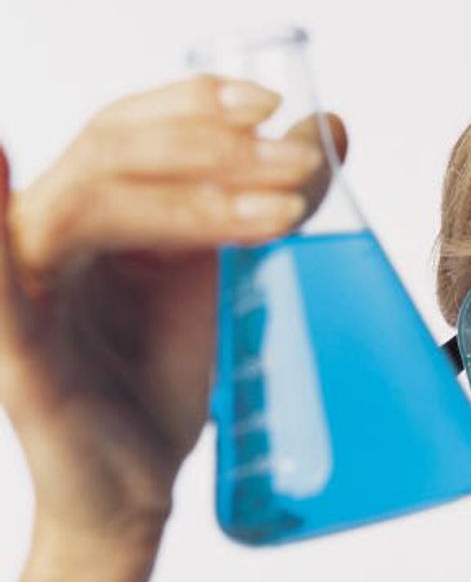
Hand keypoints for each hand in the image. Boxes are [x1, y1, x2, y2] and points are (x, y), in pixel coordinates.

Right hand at [0, 76, 341, 544]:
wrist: (133, 478)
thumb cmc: (165, 373)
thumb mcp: (222, 272)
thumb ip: (263, 201)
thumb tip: (328, 132)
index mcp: (98, 212)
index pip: (132, 128)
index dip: (194, 103)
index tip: (273, 105)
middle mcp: (54, 235)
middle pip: (116, 153)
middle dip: (217, 149)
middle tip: (302, 165)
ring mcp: (30, 292)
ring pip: (91, 206)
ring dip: (194, 198)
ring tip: (286, 211)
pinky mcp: (22, 356)